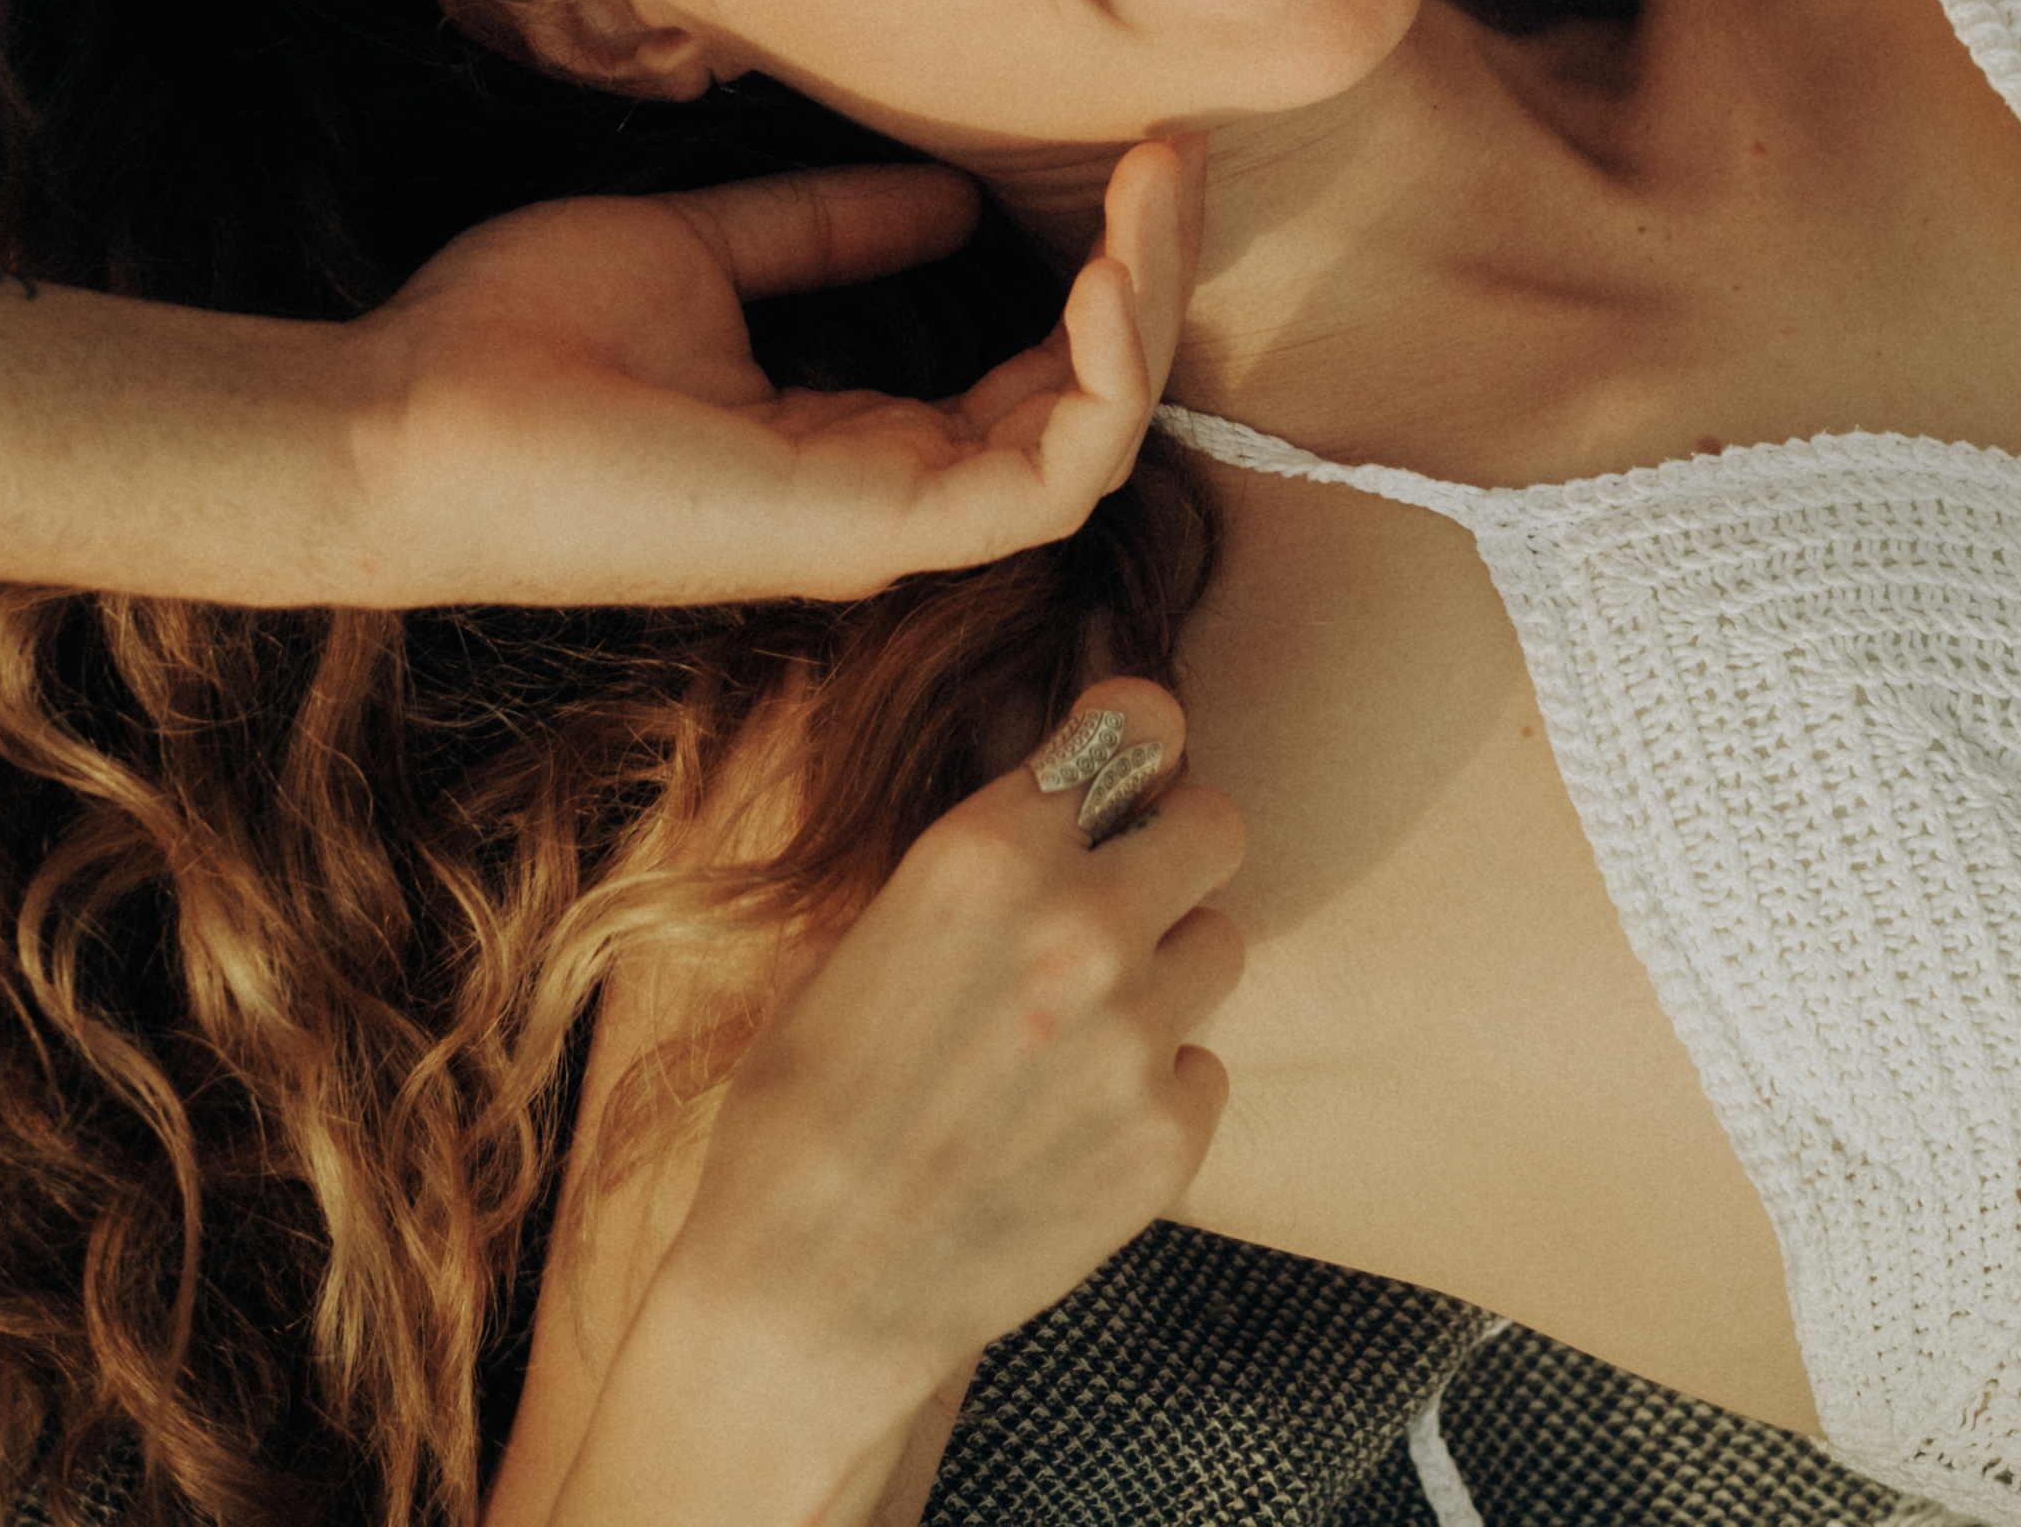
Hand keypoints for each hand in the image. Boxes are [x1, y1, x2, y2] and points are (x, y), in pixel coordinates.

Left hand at [339, 142, 1202, 607]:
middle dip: (1152, 279)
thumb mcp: (697, 251)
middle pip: (1080, 406)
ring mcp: (878, 522)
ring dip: (1147, 315)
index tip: (1128, 158)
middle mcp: (881, 493)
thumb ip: (820, 230)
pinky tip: (1105, 276)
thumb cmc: (511, 345)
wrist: (394, 419)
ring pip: (1087, 443)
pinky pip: (1043, 483)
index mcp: (843, 439)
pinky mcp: (862, 532)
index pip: (1028, 379)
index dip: (1098, 273)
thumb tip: (946, 197)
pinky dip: (1101, 382)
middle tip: (1175, 158)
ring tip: (1156, 194)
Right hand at [654, 678, 1242, 1420]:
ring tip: (1080, 1032)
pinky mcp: (1170, 1137)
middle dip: (1175, 852)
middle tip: (1131, 897)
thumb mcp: (862, 934)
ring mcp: (1137, 1034)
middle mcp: (1082, 923)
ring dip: (1166, 973)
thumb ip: (979, 864)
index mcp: (989, 850)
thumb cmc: (801, 1108)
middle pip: (1216, 825)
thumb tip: (1059, 813)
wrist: (807, 1295)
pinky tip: (1075, 1125)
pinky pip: (1205, 1067)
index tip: (1137, 769)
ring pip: (1218, 946)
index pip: (1142, 725)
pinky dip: (1158, 1087)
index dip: (1144, 743)